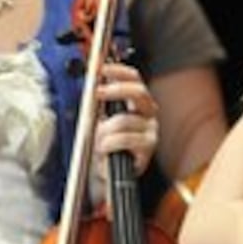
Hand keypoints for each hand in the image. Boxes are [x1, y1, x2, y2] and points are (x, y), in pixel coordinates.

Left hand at [93, 61, 157, 177]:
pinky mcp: (148, 147)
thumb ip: (98, 101)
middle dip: (117, 89)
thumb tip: (92, 81)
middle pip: (139, 92)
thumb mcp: (97, 119)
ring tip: (97, 140)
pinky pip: (126, 139)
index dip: (118, 71)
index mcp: (136, 103)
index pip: (133, 79)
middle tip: (98, 92)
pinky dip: (110, 143)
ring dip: (105, 130)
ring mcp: (150, 129)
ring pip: (125, 119)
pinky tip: (105, 149)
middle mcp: (147, 113)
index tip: (102, 69)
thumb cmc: (105, 145)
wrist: (108, 174)